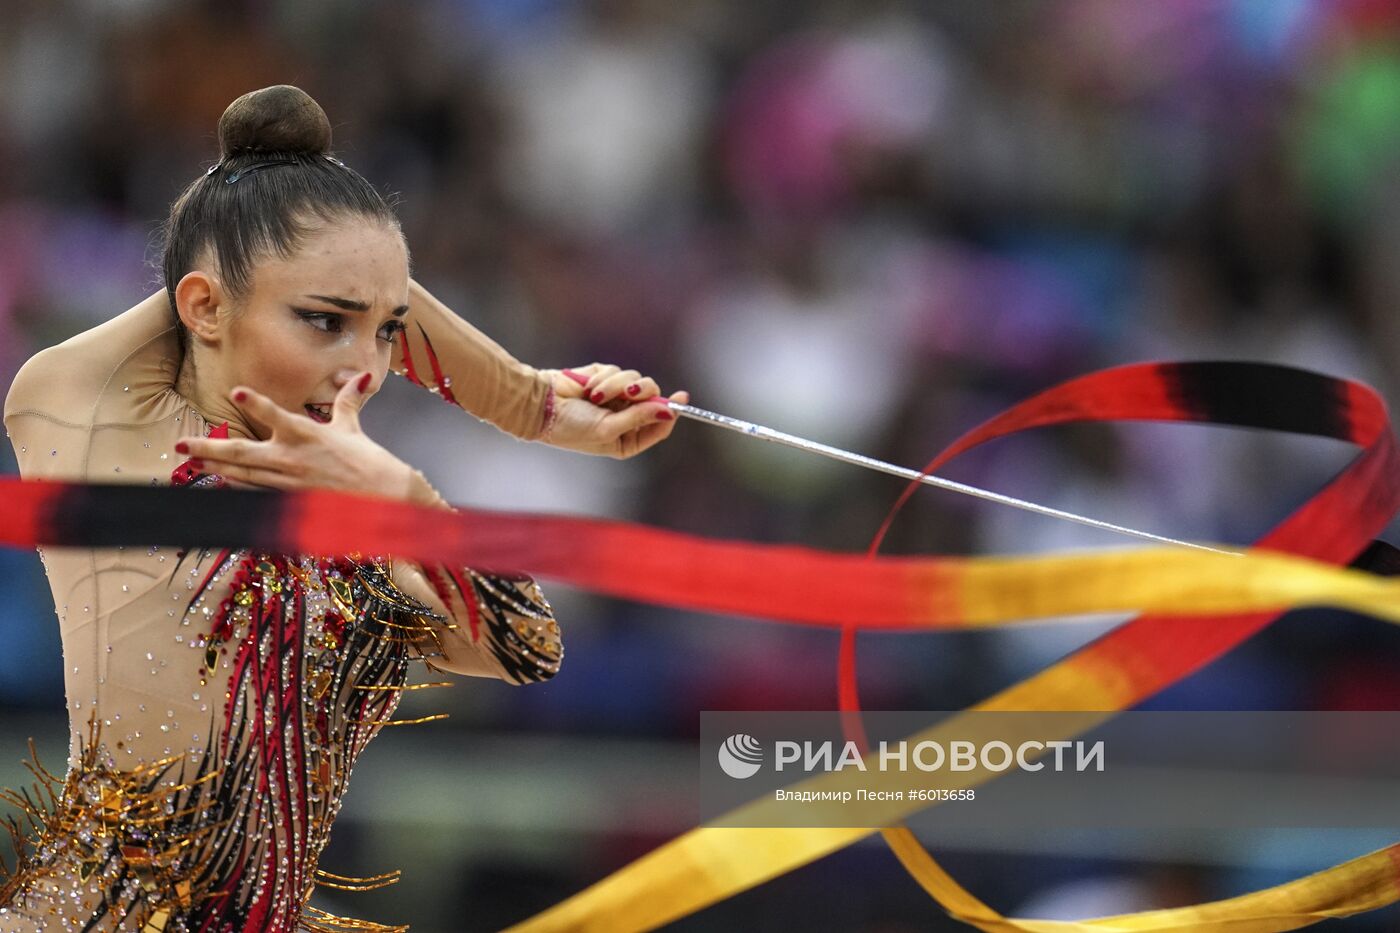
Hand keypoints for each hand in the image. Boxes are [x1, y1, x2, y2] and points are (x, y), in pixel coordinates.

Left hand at [174, 374, 424, 502]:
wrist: (381, 497)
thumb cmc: (368, 460)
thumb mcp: (352, 426)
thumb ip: (348, 400)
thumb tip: (361, 376)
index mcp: (307, 434)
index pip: (278, 416)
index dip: (257, 404)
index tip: (237, 392)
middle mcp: (292, 458)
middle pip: (243, 453)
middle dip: (210, 449)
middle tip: (183, 445)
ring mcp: (288, 481)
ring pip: (243, 474)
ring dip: (216, 468)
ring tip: (192, 461)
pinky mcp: (291, 499)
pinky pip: (257, 492)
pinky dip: (238, 486)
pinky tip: (222, 481)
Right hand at [542, 364, 687, 458]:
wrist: (541, 406)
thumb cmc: (571, 427)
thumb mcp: (608, 429)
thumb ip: (638, 418)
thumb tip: (668, 411)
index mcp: (628, 439)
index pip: (659, 425)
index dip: (671, 412)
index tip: (681, 397)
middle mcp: (625, 418)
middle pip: (652, 399)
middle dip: (642, 393)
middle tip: (630, 392)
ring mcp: (616, 398)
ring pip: (637, 382)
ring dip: (617, 385)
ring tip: (595, 395)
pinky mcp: (606, 379)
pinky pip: (619, 371)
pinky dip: (605, 377)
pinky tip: (589, 387)